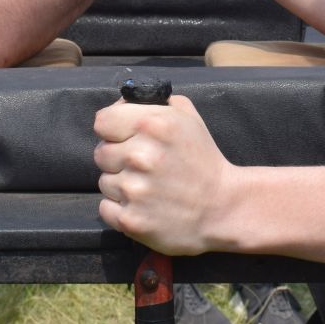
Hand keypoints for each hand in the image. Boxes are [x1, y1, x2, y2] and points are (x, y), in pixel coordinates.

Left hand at [93, 95, 232, 255]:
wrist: (223, 208)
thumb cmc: (203, 161)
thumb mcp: (188, 118)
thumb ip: (155, 103)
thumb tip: (122, 103)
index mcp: (153, 125)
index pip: (102, 122)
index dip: (113, 130)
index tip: (125, 138)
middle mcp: (140, 156)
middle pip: (101, 153)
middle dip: (119, 159)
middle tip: (145, 168)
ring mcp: (134, 190)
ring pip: (104, 182)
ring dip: (122, 185)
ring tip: (150, 188)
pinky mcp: (131, 220)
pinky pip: (106, 208)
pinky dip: (120, 209)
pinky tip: (144, 207)